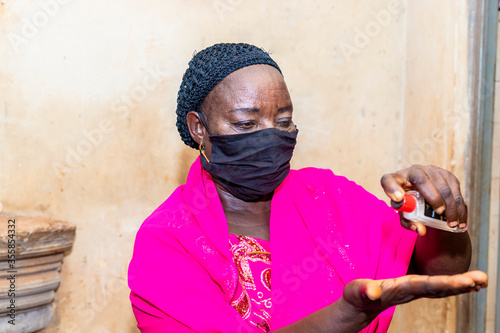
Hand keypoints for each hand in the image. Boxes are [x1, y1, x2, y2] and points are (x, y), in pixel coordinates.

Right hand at [343, 270, 486, 313]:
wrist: (358, 305)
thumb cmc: (356, 297)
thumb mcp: (357, 292)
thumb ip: (364, 291)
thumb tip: (374, 291)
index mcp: (399, 290)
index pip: (426, 285)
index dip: (446, 282)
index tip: (465, 281)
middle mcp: (411, 292)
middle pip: (440, 288)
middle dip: (461, 284)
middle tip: (481, 279)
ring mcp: (414, 291)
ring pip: (441, 288)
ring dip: (462, 284)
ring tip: (481, 280)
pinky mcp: (413, 288)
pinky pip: (437, 286)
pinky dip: (453, 283)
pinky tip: (465, 282)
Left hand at [381, 165, 467, 234]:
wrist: (424, 193)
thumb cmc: (410, 204)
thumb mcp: (406, 214)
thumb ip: (409, 222)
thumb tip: (420, 229)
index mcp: (396, 180)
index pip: (388, 180)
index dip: (392, 188)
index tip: (398, 199)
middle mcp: (412, 171)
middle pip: (420, 179)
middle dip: (432, 197)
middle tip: (439, 213)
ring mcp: (430, 170)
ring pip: (443, 185)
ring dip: (450, 206)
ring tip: (452, 223)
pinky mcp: (446, 174)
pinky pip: (455, 188)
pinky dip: (459, 206)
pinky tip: (460, 219)